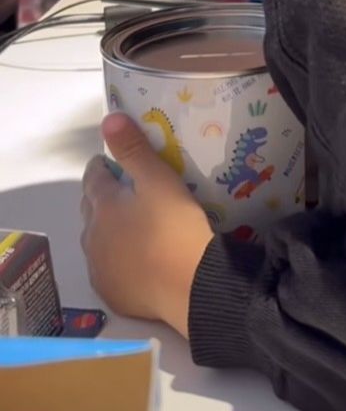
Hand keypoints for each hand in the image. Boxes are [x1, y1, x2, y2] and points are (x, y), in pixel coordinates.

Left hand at [81, 113, 212, 336]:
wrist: (189, 287)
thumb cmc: (176, 228)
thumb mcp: (160, 181)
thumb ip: (134, 149)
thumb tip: (109, 119)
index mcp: (103, 205)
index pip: (94, 177)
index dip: (103, 165)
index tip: (113, 162)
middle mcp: (92, 236)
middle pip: (91, 208)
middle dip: (103, 197)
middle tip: (127, 192)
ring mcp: (99, 268)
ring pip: (97, 240)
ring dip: (108, 230)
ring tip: (133, 226)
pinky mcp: (111, 292)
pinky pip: (108, 269)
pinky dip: (117, 259)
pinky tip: (136, 260)